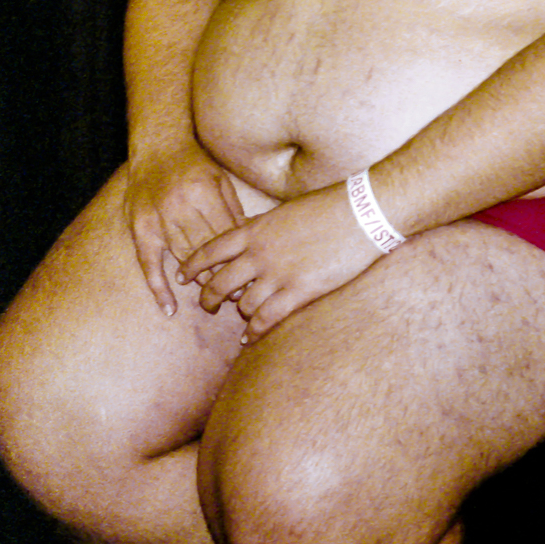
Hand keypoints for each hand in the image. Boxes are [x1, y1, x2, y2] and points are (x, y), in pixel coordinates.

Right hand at [124, 142, 245, 314]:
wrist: (157, 147)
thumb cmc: (195, 165)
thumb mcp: (220, 180)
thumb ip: (233, 211)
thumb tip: (250, 243)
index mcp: (203, 193)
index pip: (224, 235)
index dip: (237, 258)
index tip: (251, 277)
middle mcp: (179, 207)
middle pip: (205, 251)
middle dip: (222, 274)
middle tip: (238, 296)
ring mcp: (157, 219)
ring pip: (182, 259)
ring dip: (199, 282)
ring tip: (215, 300)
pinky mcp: (140, 228)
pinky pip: (149, 263)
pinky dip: (159, 287)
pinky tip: (169, 308)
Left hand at [178, 188, 380, 341]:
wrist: (361, 213)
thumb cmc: (328, 206)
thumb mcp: (285, 211)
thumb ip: (262, 225)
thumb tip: (247, 228)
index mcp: (255, 230)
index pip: (211, 250)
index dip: (192, 265)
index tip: (183, 276)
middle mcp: (259, 253)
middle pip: (219, 282)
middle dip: (208, 298)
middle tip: (207, 306)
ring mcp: (278, 274)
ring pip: (243, 304)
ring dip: (240, 314)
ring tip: (241, 319)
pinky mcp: (299, 291)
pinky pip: (267, 318)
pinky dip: (255, 331)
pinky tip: (250, 337)